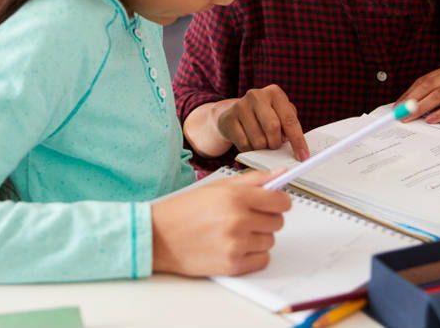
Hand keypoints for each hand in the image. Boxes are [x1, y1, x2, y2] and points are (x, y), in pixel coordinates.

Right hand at [151, 169, 291, 276]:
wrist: (158, 237)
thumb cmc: (185, 210)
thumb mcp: (217, 187)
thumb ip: (252, 180)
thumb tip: (281, 174)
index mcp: (236, 197)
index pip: (280, 201)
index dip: (280, 201)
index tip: (275, 203)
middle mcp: (238, 220)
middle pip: (278, 222)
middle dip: (267, 219)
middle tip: (248, 217)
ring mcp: (236, 244)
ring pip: (270, 241)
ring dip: (258, 237)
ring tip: (235, 232)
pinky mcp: (232, 265)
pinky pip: (262, 260)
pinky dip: (253, 255)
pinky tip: (235, 247)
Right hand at [217, 85, 309, 160]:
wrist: (233, 113)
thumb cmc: (262, 115)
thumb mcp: (279, 114)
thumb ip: (289, 126)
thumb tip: (298, 147)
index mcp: (274, 93)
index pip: (290, 119)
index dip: (298, 140)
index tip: (303, 155)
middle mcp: (257, 95)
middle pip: (273, 128)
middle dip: (276, 143)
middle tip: (274, 146)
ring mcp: (240, 106)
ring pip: (258, 140)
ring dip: (262, 148)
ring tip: (261, 141)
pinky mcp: (228, 119)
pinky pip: (244, 144)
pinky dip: (250, 149)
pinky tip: (249, 142)